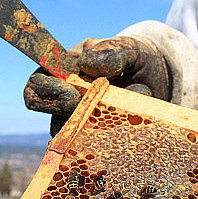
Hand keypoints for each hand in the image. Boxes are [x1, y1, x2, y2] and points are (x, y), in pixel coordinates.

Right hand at [23, 36, 170, 135]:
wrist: (159, 81)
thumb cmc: (138, 59)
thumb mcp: (131, 49)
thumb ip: (113, 50)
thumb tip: (88, 61)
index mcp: (66, 70)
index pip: (38, 83)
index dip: (45, 92)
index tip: (70, 94)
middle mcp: (67, 99)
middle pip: (48, 116)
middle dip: (64, 114)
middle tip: (88, 111)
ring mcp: (81, 122)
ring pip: (69, 137)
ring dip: (93, 128)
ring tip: (123, 116)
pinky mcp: (98, 140)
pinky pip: (94, 149)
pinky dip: (110, 141)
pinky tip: (129, 131)